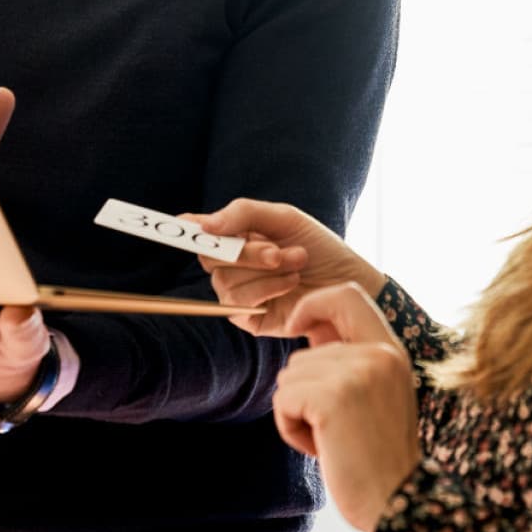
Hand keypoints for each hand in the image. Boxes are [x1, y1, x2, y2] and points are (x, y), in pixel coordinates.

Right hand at [186, 198, 382, 336]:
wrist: (349, 282)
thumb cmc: (320, 247)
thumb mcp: (285, 218)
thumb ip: (243, 213)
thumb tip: (203, 224)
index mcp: (237, 236)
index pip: (199, 231)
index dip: (187, 227)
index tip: (183, 222)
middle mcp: (232, 265)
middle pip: (210, 255)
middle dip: (245, 252)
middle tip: (278, 250)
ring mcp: (239, 292)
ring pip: (225, 280)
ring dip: (265, 270)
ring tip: (297, 264)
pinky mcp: (249, 318)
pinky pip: (237, 304)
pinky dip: (266, 290)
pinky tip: (291, 285)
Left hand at [273, 282, 420, 531]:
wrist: (397, 501)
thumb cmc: (379, 456)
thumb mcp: (375, 393)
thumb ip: (349, 358)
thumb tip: (308, 325)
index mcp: (391, 350)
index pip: (348, 294)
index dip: (313, 303)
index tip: (298, 325)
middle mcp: (377, 354)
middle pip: (304, 355)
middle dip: (305, 395)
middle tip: (337, 429)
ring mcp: (356, 373)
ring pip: (289, 378)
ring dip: (297, 414)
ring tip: (332, 438)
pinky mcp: (332, 397)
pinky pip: (283, 400)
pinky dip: (290, 429)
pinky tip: (322, 448)